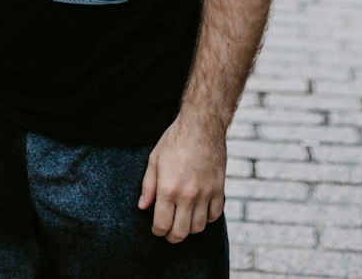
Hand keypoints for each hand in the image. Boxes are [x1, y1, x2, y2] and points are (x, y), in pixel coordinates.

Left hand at [138, 117, 226, 243]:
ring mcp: (205, 193)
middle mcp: (187, 195)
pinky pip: (215, 215)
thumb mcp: (155, 159)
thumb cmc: (175, 139)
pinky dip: (207, 218)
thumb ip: (148, 186)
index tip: (156, 228)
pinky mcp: (219, 189)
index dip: (157, 231)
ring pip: (198, 227)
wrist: (202, 125)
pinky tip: (200, 211)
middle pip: (180, 232)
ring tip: (183, 220)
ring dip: (189, 228)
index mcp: (168, 188)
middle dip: (172, 237)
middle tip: (168, 231)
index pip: (162, 224)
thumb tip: (142, 207)